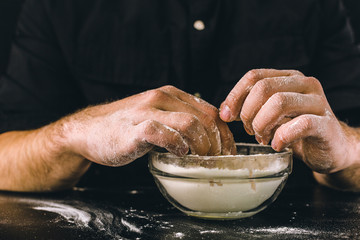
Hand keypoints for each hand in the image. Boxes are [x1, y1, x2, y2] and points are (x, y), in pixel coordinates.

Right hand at [60, 85, 235, 166]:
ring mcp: (146, 112)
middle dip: (217, 144)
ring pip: (189, 124)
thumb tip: (210, 138)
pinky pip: (162, 134)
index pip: (210, 112)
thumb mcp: (158, 117)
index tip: (227, 152)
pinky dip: (176, 145)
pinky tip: (179, 154)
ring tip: (200, 160)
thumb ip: (179, 122)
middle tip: (218, 161)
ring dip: (201, 146)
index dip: (224, 134)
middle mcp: (161, 98)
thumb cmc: (126, 127)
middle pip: (205, 119)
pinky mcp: (133, 129)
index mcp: (171, 95)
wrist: (89, 130)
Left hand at [219, 69, 353, 173]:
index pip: (254, 76)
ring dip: (262, 124)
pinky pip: (299, 124)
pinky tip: (277, 145)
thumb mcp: (270, 115)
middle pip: (263, 87)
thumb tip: (223, 111)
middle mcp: (304, 84)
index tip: (226, 116)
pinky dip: (281, 137)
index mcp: (288, 77)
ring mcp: (318, 102)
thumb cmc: (296, 130)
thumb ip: (250, 108)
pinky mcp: (326, 124)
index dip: (235, 96)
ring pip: (279, 102)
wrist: (331, 148)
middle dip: (248, 112)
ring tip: (262, 137)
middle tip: (249, 130)